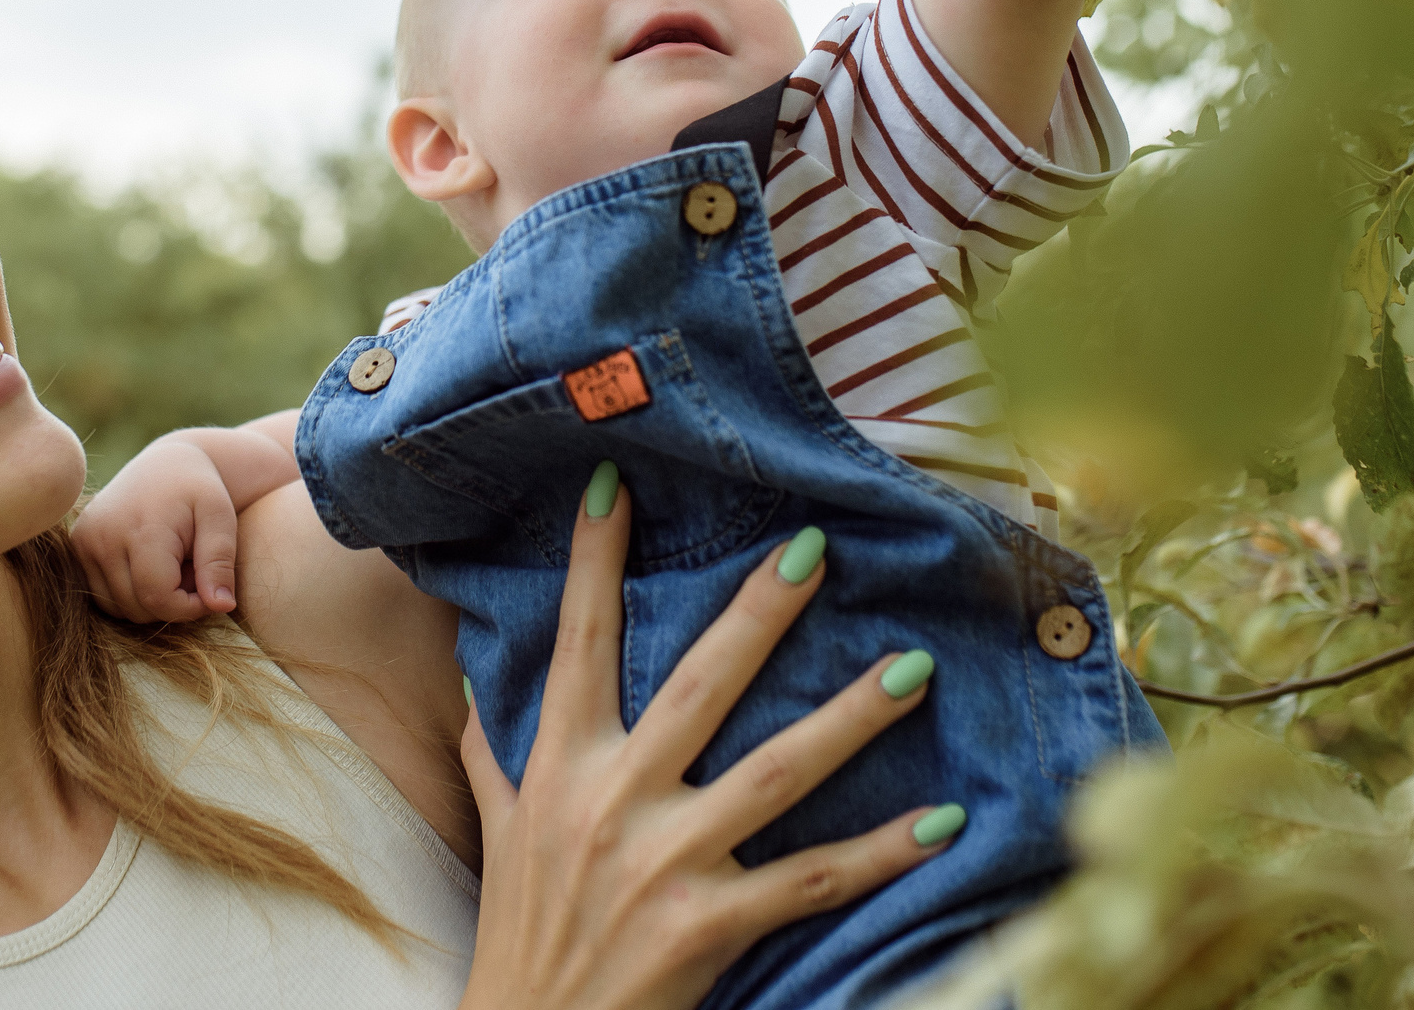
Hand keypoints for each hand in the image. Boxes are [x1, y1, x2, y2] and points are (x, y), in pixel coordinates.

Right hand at [72, 432, 243, 620]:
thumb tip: (221, 608)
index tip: (210, 590)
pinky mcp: (77, 544)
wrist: (167, 462)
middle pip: (137, 607)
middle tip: (191, 569)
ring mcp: (84, 540)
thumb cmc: (200, 490)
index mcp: (141, 529)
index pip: (158, 598)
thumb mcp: (220, 518)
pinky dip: (129, 592)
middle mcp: (103, 536)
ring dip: (149, 599)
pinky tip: (148, 566)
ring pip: (118, 608)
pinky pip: (103, 595)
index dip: (189, 607)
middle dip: (171, 601)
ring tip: (172, 566)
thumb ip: (220, 562)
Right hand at [456, 480, 954, 1009]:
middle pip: (698, 685)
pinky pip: (810, 880)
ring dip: (848, 719)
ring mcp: (664, 861)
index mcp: (561, 766)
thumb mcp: (501, 828)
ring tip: (911, 669)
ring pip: (774, 774)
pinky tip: (939, 824)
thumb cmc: (520, 929)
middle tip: (815, 550)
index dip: (592, 561)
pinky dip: (878, 855)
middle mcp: (611, 799)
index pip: (579, 643)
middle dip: (758, 615)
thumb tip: (474, 670)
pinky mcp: (707, 925)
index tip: (616, 485)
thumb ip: (495, 747)